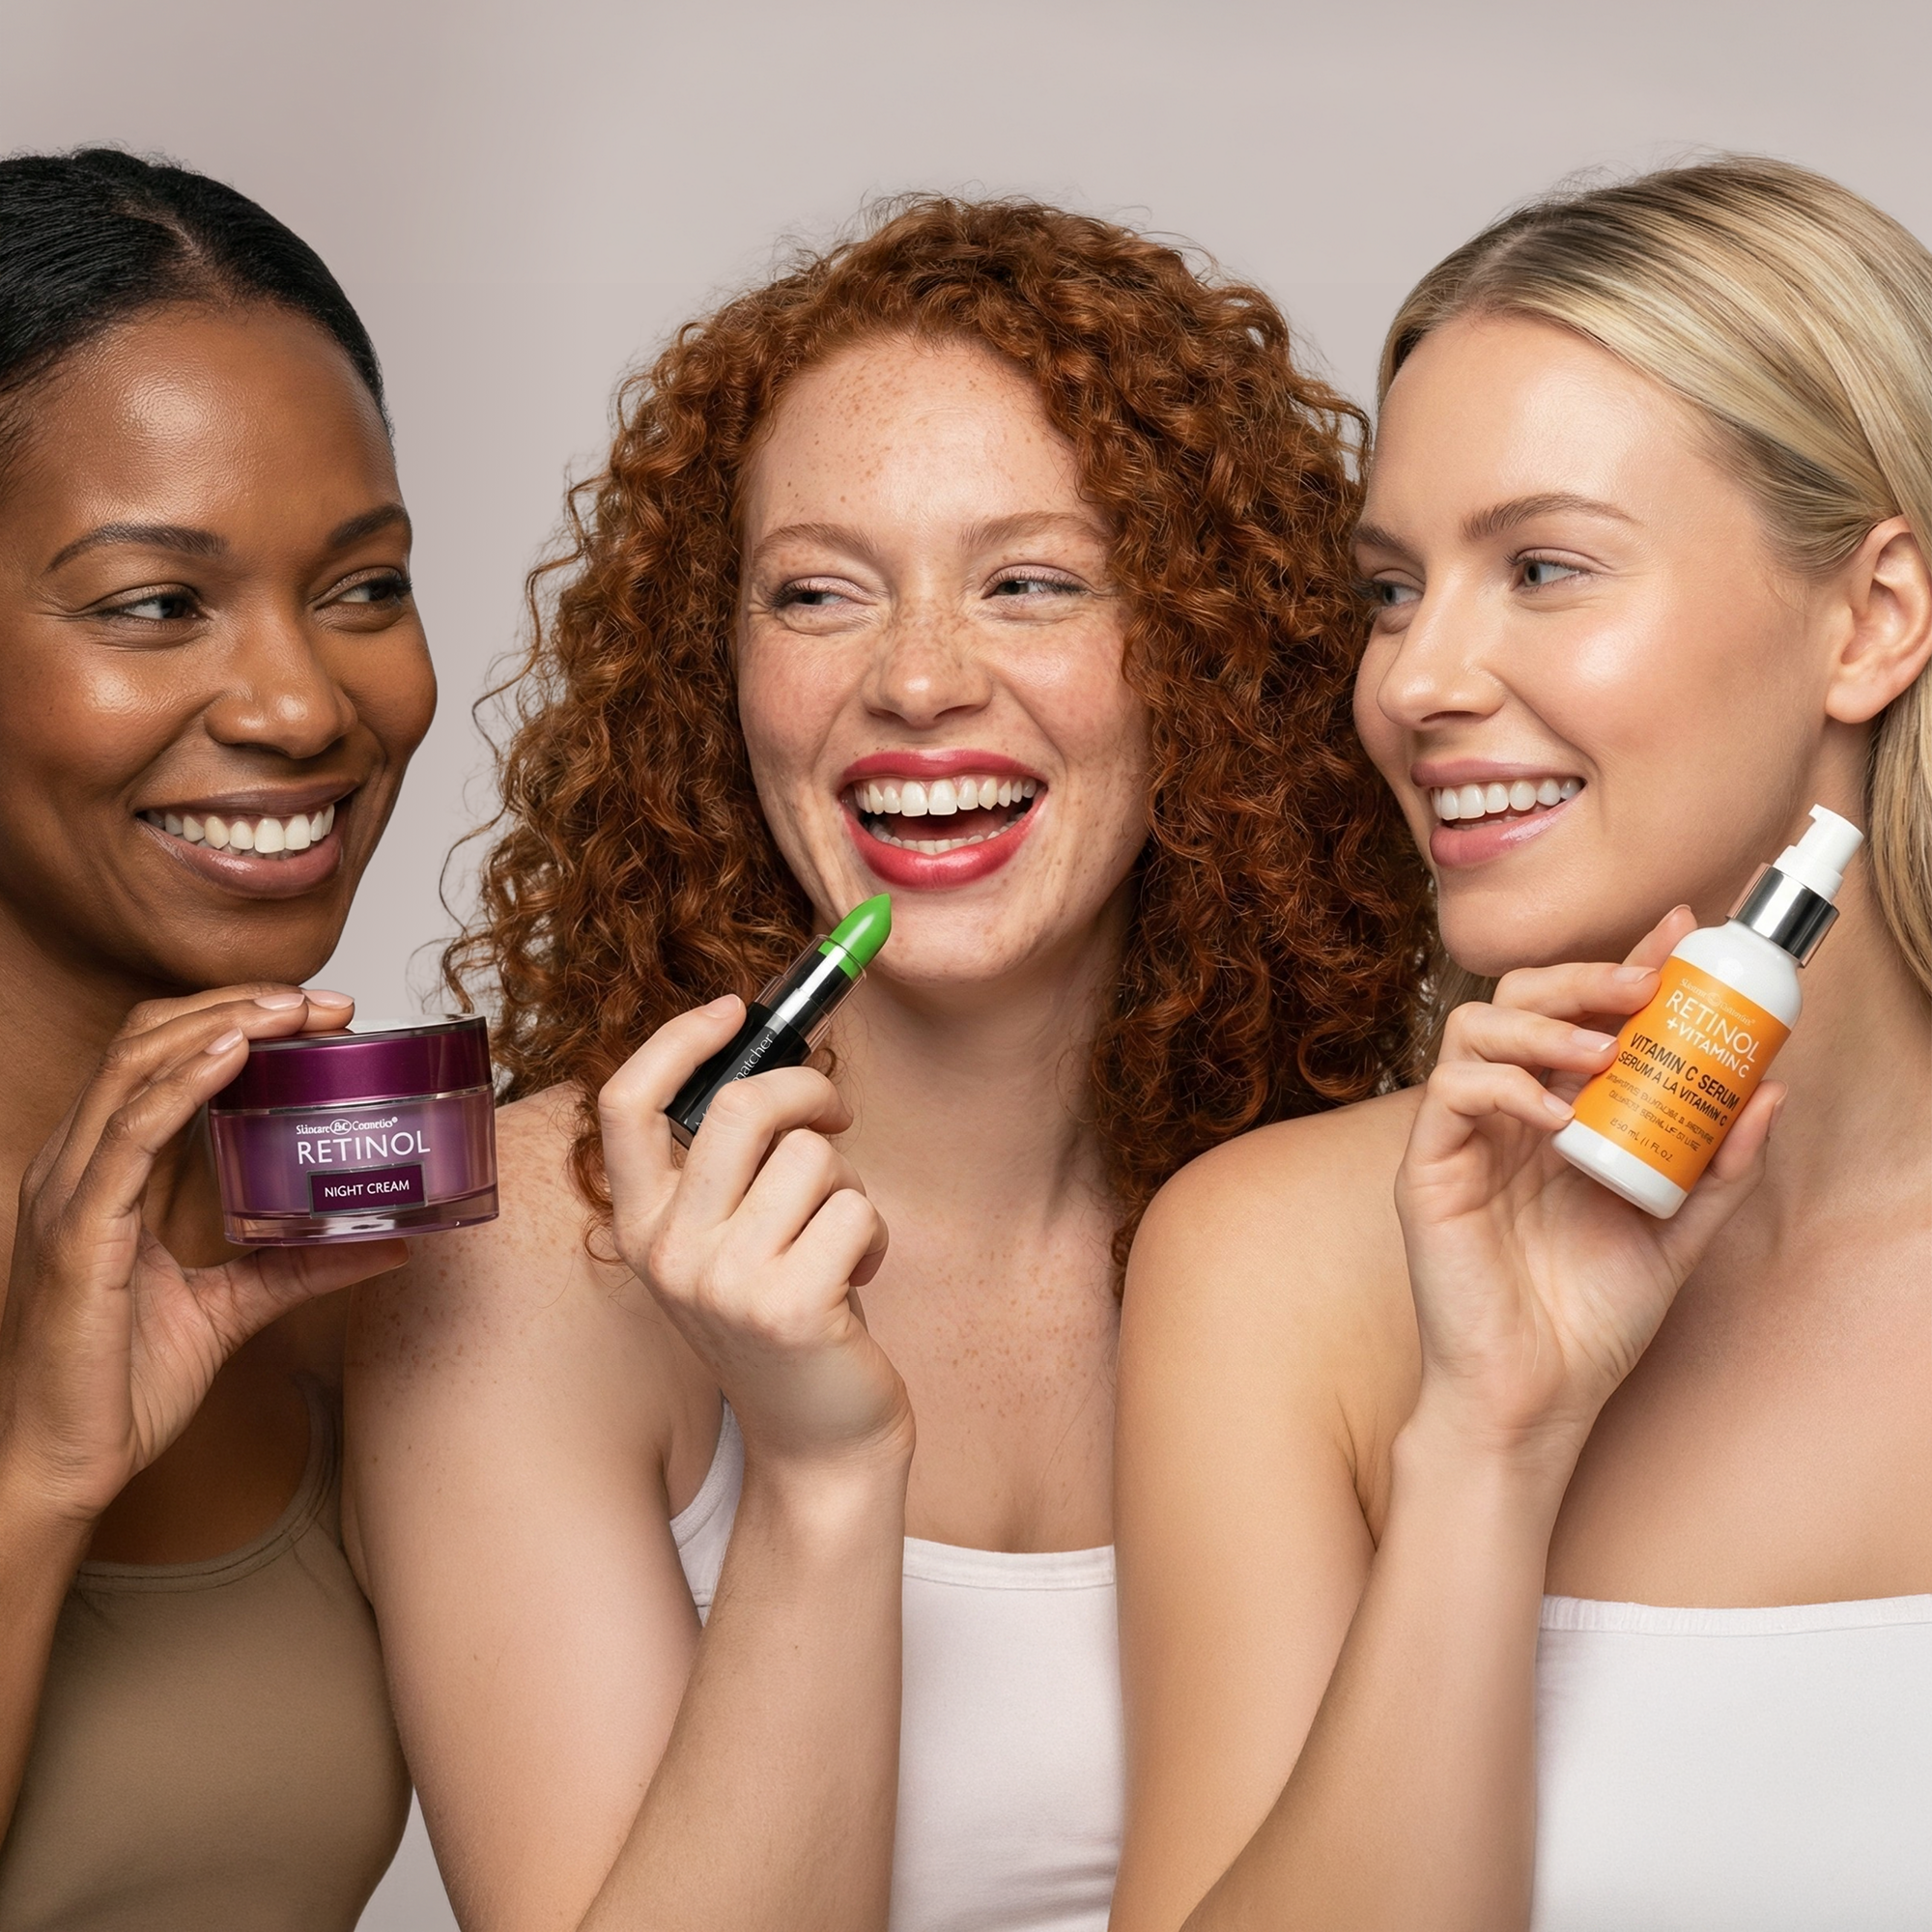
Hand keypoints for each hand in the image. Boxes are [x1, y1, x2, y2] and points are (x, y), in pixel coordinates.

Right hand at [0, 988, 407, 1530]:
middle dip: (238, 1006)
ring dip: (222, 1023)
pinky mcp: (76, 1231)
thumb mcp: (229, 1310)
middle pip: (146, 1042)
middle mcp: (75, 1169)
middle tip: (325, 1003)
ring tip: (294, 1008)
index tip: (316, 1013)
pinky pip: (128, 1132)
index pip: (156, 1061)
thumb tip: (388, 1242)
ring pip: (134, 1066)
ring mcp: (68, 1194)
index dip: (231, 1019)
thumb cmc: (119, 1390)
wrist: (60, 1467)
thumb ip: (298, 1269)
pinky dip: (183, 1081)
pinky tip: (233, 1052)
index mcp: (101, 1176)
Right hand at [599, 999, 908, 1476]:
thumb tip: (777, 1051)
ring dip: (850, 1187)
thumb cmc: (788, 1316)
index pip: (625, 1105)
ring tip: (840, 1245)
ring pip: (814, 1157)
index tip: (732, 1008)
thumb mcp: (733, 1237)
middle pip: (738, 1107)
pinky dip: (876, 1235)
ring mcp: (724, 1283)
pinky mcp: (789, 1307)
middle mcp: (669, 1253)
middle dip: (809, 1090)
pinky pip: (857, 1210)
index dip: (678, 1040)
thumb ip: (733, 1161)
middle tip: (839, 1113)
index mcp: (642, 1225)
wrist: (819, 1441)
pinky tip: (858, 1283)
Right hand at [1395, 910, 1780, 1475]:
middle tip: (1645, 984)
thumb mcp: (1677, 1234)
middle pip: (1521, 998)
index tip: (1681, 931)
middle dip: (1584, 975)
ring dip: (1542, 1024)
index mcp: (1558, 1114)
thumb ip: (1718, 1169)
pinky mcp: (1427, 1169)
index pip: (1582, 1013)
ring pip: (1473, 1027)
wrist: (1535, 1398)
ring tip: (1603, 1051)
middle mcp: (1505, 1113)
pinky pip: (1450, 1093)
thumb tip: (1771, 1094)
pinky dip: (1505, 1086)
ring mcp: (1461, 1137)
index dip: (1625, 962)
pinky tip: (1555, 1115)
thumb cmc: (1590, 1321)